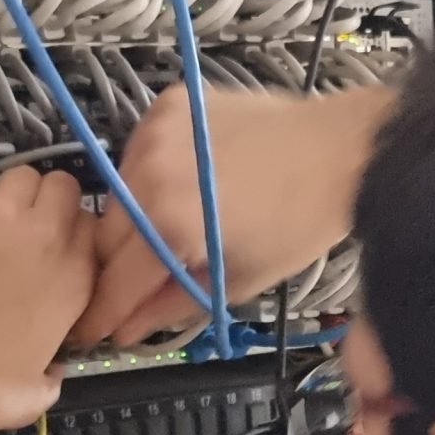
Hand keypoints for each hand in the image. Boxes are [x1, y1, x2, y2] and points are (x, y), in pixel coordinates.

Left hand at [0, 166, 95, 434]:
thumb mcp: (35, 394)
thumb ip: (54, 368)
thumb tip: (52, 364)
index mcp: (74, 279)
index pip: (92, 227)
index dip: (72, 238)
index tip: (51, 258)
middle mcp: (43, 235)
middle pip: (61, 187)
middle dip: (46, 204)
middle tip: (19, 235)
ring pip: (17, 177)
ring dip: (6, 201)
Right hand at [73, 84, 396, 346]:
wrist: (341, 151)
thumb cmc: (297, 225)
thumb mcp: (237, 279)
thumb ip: (173, 305)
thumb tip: (126, 330)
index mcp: (165, 222)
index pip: (114, 279)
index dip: (103, 312)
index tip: (94, 331)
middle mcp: (147, 172)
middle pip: (106, 235)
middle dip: (116, 266)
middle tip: (135, 283)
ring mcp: (153, 131)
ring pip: (117, 192)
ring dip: (131, 219)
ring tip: (167, 231)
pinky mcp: (165, 103)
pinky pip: (137, 152)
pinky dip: (148, 175)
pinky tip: (181, 186)